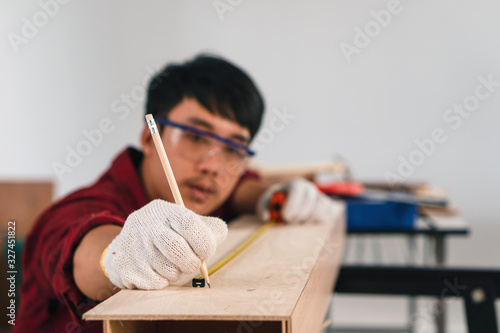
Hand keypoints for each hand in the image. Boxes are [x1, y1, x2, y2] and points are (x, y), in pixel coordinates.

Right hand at [101, 199, 226, 288]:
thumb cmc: (169, 234)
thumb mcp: (187, 224)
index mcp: (164, 210)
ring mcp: (132, 244)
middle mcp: (145, 224)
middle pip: (176, 249)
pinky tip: (157, 272)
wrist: (128, 246)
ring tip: (172, 266)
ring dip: (176, 273)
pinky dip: (162, 282)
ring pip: (167, 269)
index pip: (188, 222)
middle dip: (192, 262)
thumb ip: (209, 229)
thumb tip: (215, 239)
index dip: (203, 241)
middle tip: (193, 265)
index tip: (206, 252)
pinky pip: (154, 283)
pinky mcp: (123, 265)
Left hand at [257, 178, 340, 223]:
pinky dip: (321, 219)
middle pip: (311, 200)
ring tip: (299, 222)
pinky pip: (330, 212)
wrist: (286, 203)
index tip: (285, 216)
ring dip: (310, 218)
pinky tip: (310, 222)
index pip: (298, 190)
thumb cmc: (276, 202)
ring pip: (321, 207)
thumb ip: (263, 207)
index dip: (293, 204)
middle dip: (300, 214)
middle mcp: (309, 189)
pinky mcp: (326, 206)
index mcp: (295, 185)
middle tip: (289, 222)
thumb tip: (266, 216)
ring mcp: (319, 197)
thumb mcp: (265, 202)